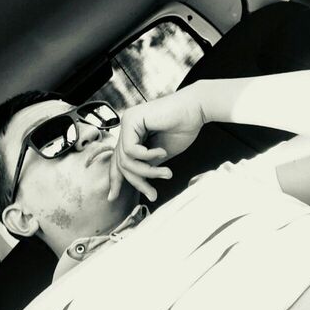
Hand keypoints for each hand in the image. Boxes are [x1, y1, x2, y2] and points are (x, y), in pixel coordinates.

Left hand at [108, 83, 204, 201]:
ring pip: (126, 159)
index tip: (113, 198)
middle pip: (121, 163)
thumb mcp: (160, 155)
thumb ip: (146, 165)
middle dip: (137, 182)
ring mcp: (127, 122)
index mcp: (133, 135)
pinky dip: (148, 156)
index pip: (118, 161)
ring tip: (166, 174)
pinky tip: (162, 152)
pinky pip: (131, 149)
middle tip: (153, 195)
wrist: (196, 111)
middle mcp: (126, 128)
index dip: (115, 180)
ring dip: (147, 172)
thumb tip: (136, 181)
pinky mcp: (131, 119)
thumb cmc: (183, 129)